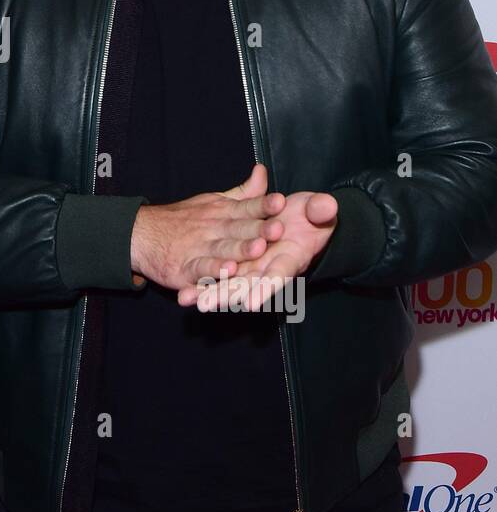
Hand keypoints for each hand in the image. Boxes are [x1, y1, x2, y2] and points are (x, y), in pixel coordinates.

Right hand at [130, 163, 286, 290]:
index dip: (262, 205)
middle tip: (278, 229)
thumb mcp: (214, 200)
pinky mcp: (186, 268)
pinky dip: (213, 271)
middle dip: (258, 229)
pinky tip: (227, 271)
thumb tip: (262, 171)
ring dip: (239, 249)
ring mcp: (199, 248)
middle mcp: (212, 228)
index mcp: (222, 211)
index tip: (280, 201)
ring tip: (257, 249)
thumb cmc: (184, 219)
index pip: (246, 206)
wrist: (141, 234)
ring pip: (223, 249)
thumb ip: (243, 192)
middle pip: (238, 229)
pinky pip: (201, 269)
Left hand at [177, 189, 338, 310]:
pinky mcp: (240, 261)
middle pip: (248, 286)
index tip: (251, 302)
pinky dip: (203, 283)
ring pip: (230, 283)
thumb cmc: (312, 216)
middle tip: (207, 305)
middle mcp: (270, 267)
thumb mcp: (318, 209)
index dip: (266, 287)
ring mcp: (253, 266)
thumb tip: (327, 206)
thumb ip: (320, 210)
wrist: (304, 218)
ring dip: (210, 292)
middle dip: (227, 295)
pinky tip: (184, 292)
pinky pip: (220, 273)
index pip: (279, 274)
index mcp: (291, 256)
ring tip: (188, 300)